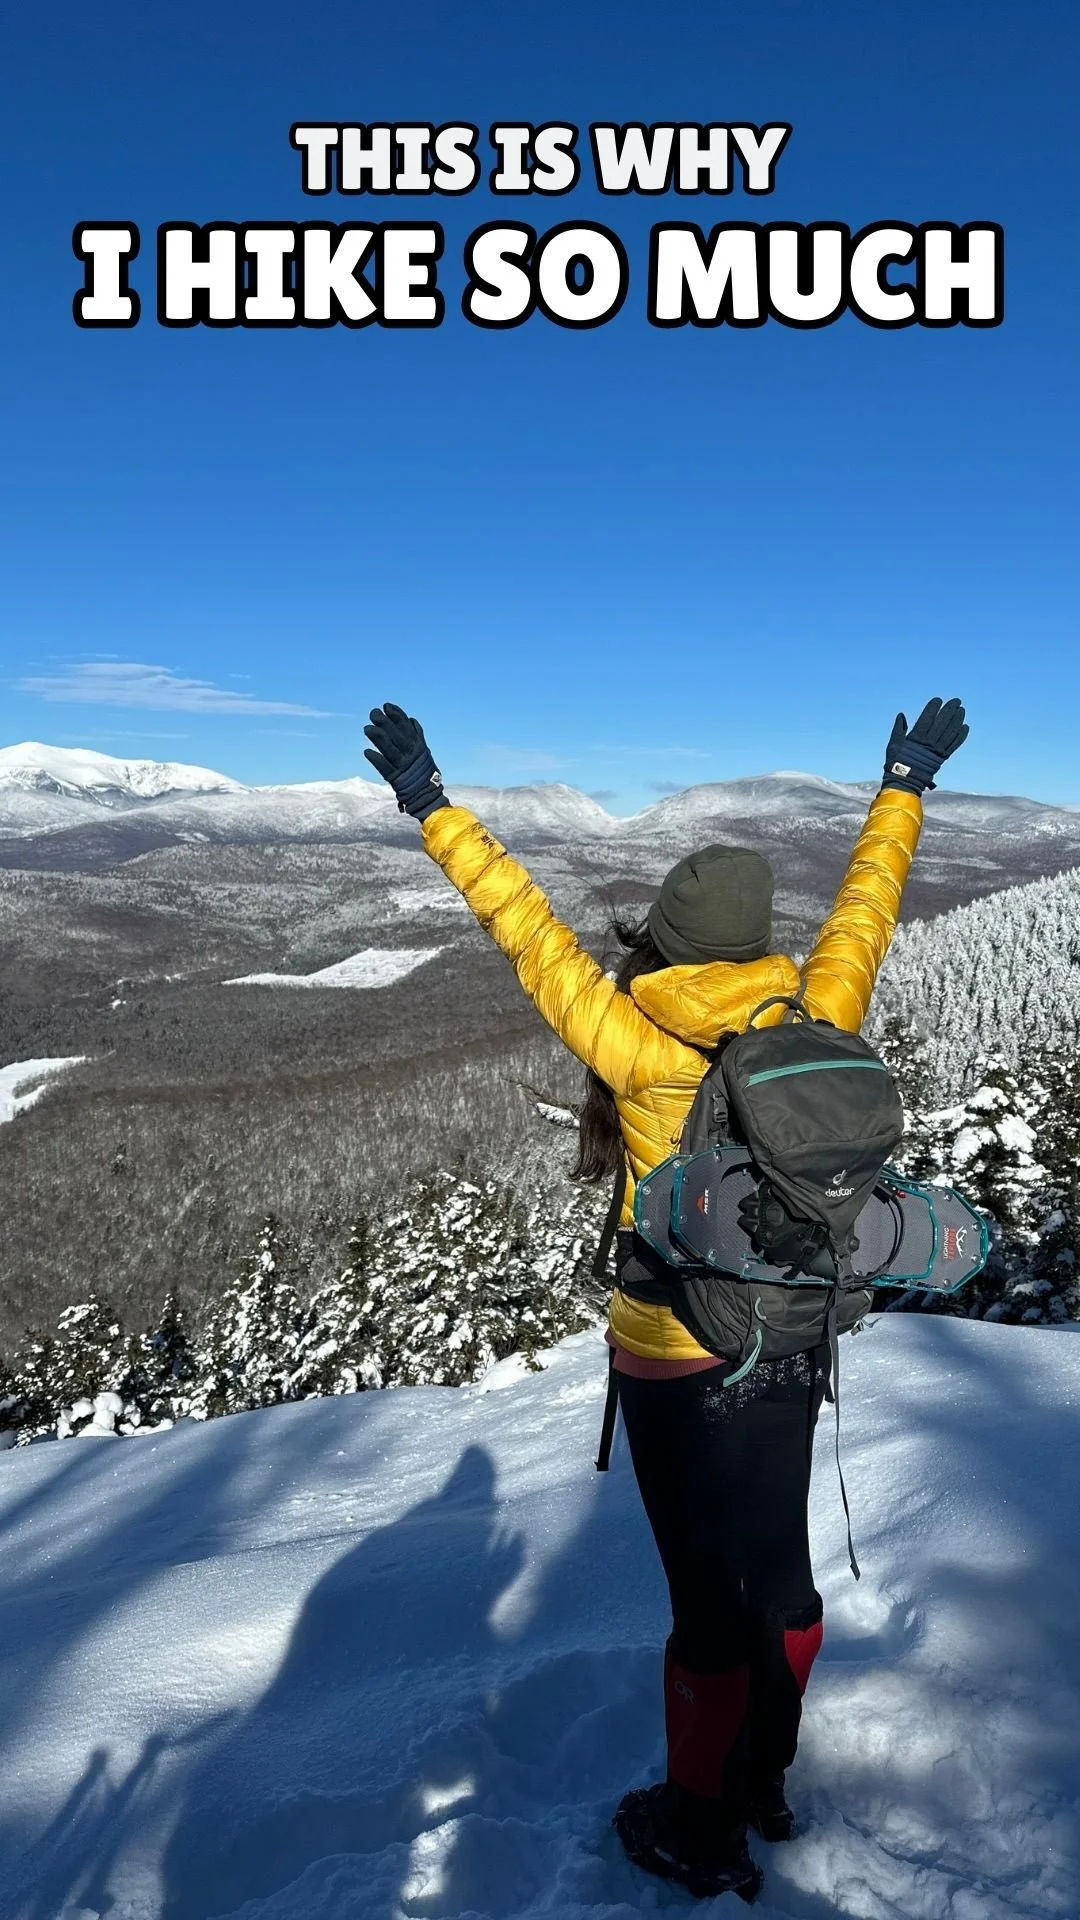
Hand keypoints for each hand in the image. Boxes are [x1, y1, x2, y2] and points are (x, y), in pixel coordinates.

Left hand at [363, 703, 448, 819]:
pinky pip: (385, 768)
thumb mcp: (424, 751)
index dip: (397, 715)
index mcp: (418, 746)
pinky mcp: (395, 779)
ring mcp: (403, 766)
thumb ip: (417, 735)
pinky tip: (367, 752)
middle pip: (397, 736)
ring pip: (390, 749)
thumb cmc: (423, 771)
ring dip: (378, 738)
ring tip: (367, 729)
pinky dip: (377, 760)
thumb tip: (411, 719)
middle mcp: (411, 754)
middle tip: (373, 713)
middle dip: (385, 723)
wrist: (426, 795)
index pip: (407, 726)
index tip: (386, 705)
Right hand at [882, 697, 968, 794]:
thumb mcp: (893, 744)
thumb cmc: (896, 763)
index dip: (933, 708)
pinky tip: (965, 727)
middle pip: (942, 723)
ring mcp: (937, 751)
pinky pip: (954, 745)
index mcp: (915, 738)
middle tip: (957, 701)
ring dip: (957, 720)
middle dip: (950, 710)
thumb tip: (901, 715)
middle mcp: (928, 743)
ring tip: (962, 710)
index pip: (927, 719)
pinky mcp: (942, 758)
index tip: (938, 700)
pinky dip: (960, 736)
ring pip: (950, 732)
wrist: (904, 782)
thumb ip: (898, 729)